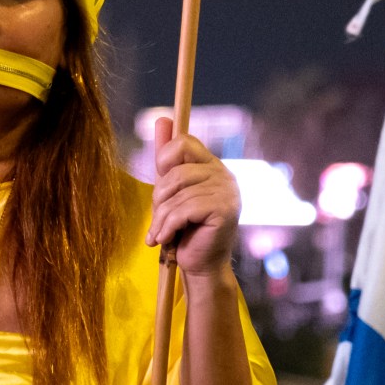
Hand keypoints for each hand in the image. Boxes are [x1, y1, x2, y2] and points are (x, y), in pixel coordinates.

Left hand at [147, 116, 239, 276]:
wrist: (201, 266)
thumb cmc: (184, 228)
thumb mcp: (171, 191)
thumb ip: (166, 158)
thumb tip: (161, 118)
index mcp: (211, 166)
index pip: (184, 142)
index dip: (165, 159)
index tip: (160, 183)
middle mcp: (223, 175)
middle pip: (176, 171)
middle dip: (159, 198)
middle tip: (157, 219)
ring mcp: (227, 192)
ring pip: (177, 194)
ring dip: (161, 218)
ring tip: (159, 234)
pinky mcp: (224, 210)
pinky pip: (184, 210)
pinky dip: (168, 226)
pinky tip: (165, 239)